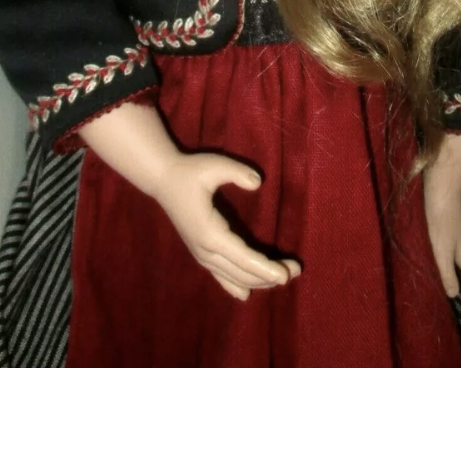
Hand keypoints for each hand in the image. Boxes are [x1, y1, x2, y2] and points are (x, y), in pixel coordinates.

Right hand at [154, 152, 301, 301]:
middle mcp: (205, 250)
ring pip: (234, 277)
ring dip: (259, 280)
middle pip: (243, 272)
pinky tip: (246, 295)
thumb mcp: (213, 165)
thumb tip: (257, 182)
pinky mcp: (200, 253)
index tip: (287, 275)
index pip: (244, 258)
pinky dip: (235, 286)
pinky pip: (220, 276)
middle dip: (271, 274)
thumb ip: (237, 172)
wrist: (163, 179)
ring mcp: (201, 254)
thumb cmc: (190, 171)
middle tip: (298, 269)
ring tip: (285, 276)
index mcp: (210, 233)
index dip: (266, 268)